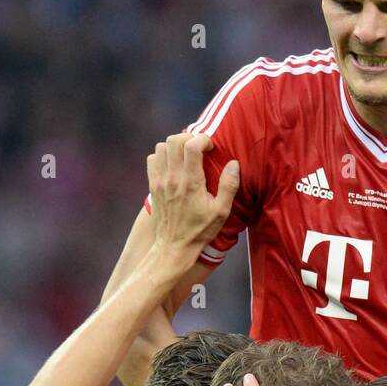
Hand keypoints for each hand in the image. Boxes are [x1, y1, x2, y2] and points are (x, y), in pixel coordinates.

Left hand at [146, 133, 238, 277]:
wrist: (173, 247)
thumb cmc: (200, 231)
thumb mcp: (221, 212)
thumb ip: (229, 186)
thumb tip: (234, 163)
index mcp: (191, 182)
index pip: (191, 145)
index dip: (203, 139)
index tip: (210, 147)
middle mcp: (172, 178)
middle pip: (174, 141)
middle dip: (189, 138)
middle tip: (199, 148)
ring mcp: (160, 181)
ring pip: (161, 147)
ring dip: (175, 146)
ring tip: (186, 155)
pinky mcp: (153, 185)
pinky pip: (152, 159)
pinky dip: (162, 155)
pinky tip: (173, 164)